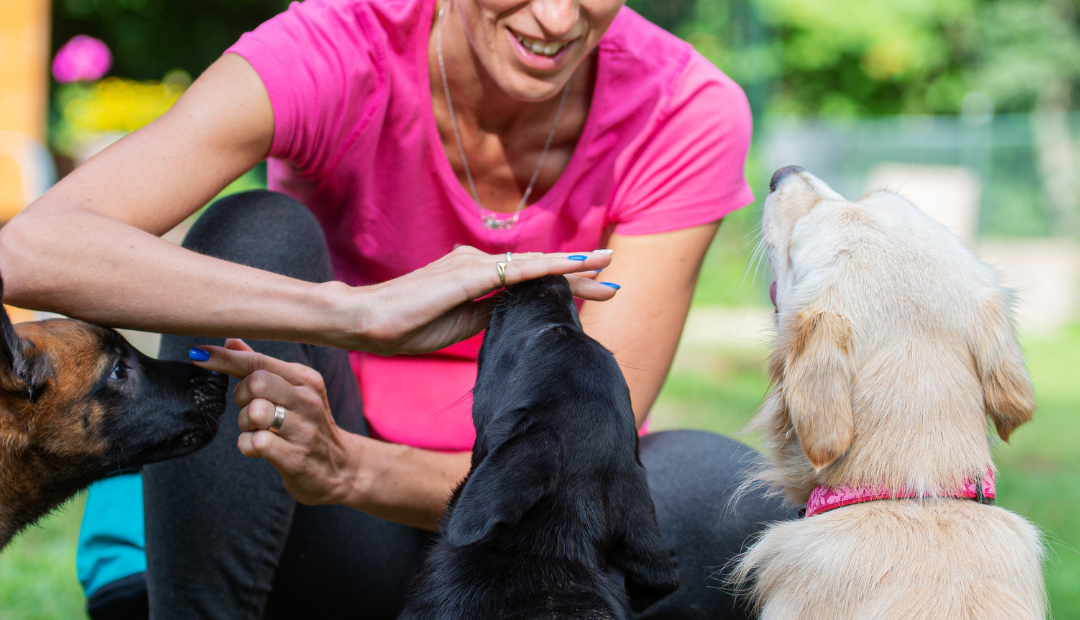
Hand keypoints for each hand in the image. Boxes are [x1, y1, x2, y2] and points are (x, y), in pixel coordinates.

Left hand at [194, 339, 358, 505]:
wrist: (341, 469)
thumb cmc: (308, 425)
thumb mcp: (294, 391)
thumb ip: (261, 367)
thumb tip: (230, 340)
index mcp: (305, 379)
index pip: (260, 361)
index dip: (225, 358)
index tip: (198, 354)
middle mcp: (308, 400)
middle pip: (257, 382)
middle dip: (240, 395)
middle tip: (248, 407)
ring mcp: (304, 429)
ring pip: (255, 412)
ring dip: (244, 423)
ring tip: (256, 429)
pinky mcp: (296, 458)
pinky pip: (255, 444)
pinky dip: (248, 445)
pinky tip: (260, 447)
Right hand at [351, 246, 614, 354]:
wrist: (363, 321)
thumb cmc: (403, 328)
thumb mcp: (459, 326)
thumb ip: (489, 316)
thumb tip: (518, 318)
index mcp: (475, 278)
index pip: (527, 282)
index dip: (562, 285)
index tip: (594, 291)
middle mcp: (477, 264)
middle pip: (536, 271)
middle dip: (577, 276)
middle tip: (613, 281)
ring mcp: (472, 265)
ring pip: (532, 268)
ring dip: (571, 270)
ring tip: (605, 271)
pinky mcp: (467, 275)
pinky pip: (515, 272)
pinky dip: (548, 269)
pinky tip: (574, 268)